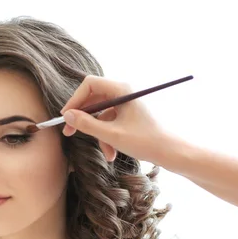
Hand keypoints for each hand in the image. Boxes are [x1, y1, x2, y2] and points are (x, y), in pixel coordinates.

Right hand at [61, 75, 177, 164]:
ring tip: (105, 153)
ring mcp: (126, 104)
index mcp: (122, 90)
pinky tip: (112, 154)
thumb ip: (87, 124)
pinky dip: (108, 137)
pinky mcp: (129, 115)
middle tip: (69, 133)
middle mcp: (124, 93)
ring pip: (101, 115)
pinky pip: (110, 122)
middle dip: (83, 119)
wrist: (171, 152)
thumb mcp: (112, 134)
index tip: (66, 117)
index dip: (75, 100)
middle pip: (93, 99)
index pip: (90, 84)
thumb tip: (68, 116)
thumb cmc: (146, 141)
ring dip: (98, 134)